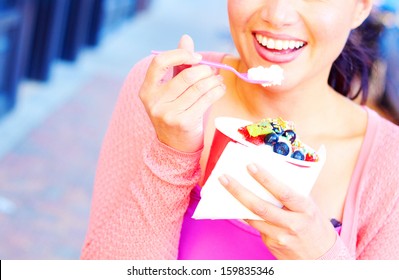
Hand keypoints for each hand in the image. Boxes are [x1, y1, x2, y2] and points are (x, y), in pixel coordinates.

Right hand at [139, 35, 225, 152]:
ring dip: (214, 80)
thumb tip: (185, 38)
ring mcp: (168, 114)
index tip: (196, 58)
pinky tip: (220, 88)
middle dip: (204, 70)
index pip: (159, 63)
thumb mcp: (171, 89)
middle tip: (213, 70)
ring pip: (199, 88)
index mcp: (147, 90)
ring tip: (218, 79)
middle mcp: (154, 102)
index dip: (180, 55)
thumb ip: (177, 64)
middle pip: (186, 76)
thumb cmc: (174, 111)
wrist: (174, 145)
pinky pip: (206, 100)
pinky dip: (217, 91)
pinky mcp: (183, 122)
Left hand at [218, 163, 336, 258]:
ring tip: (224, 187)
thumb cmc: (315, 225)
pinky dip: (246, 214)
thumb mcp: (310, 206)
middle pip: (260, 207)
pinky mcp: (272, 244)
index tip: (250, 166)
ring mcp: (280, 236)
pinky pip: (255, 226)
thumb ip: (292, 193)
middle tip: (224, 177)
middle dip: (239, 191)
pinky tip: (235, 204)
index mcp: (305, 209)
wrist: (323, 258)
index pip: (282, 192)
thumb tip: (268, 174)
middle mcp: (292, 224)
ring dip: (236, 202)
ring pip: (253, 218)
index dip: (265, 179)